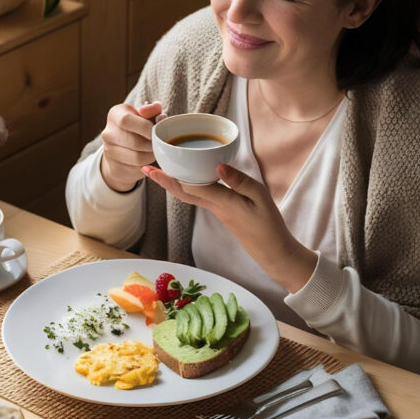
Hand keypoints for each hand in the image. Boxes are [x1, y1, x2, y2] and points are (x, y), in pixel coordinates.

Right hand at [99, 102, 164, 191]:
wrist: (123, 148)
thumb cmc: (139, 127)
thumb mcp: (146, 114)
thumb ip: (154, 110)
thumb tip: (160, 117)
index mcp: (115, 114)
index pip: (126, 120)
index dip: (145, 127)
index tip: (156, 130)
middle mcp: (108, 133)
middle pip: (134, 142)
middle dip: (152, 144)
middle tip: (159, 143)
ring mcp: (108, 152)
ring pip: (138, 158)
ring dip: (151, 155)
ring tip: (154, 150)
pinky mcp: (114, 168)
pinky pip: (136, 169)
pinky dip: (146, 165)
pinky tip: (147, 158)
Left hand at [142, 163, 316, 292]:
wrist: (273, 252)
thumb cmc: (270, 225)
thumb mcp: (261, 198)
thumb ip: (240, 181)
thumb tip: (217, 166)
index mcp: (222, 203)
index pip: (190, 187)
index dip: (171, 176)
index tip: (155, 166)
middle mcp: (215, 207)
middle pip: (182, 192)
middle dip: (163, 181)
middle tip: (146, 168)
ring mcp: (217, 211)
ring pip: (189, 195)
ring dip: (172, 184)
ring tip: (160, 172)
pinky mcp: (222, 213)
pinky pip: (199, 197)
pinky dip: (188, 186)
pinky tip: (187, 179)